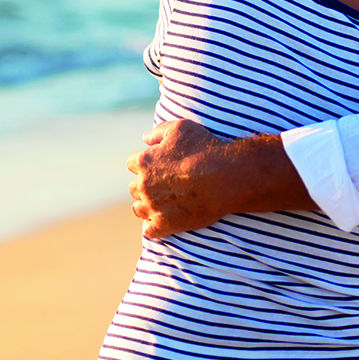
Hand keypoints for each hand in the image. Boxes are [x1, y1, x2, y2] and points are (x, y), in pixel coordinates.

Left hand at [127, 119, 229, 238]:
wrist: (225, 177)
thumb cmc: (204, 149)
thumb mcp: (180, 128)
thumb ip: (158, 132)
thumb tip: (144, 138)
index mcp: (143, 161)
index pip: (133, 164)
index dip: (146, 164)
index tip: (158, 166)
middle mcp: (144, 185)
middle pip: (134, 187)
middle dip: (146, 185)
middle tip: (164, 184)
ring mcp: (153, 207)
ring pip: (139, 209)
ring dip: (147, 205)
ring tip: (162, 203)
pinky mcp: (165, 224)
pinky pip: (149, 230)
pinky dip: (153, 227)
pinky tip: (161, 222)